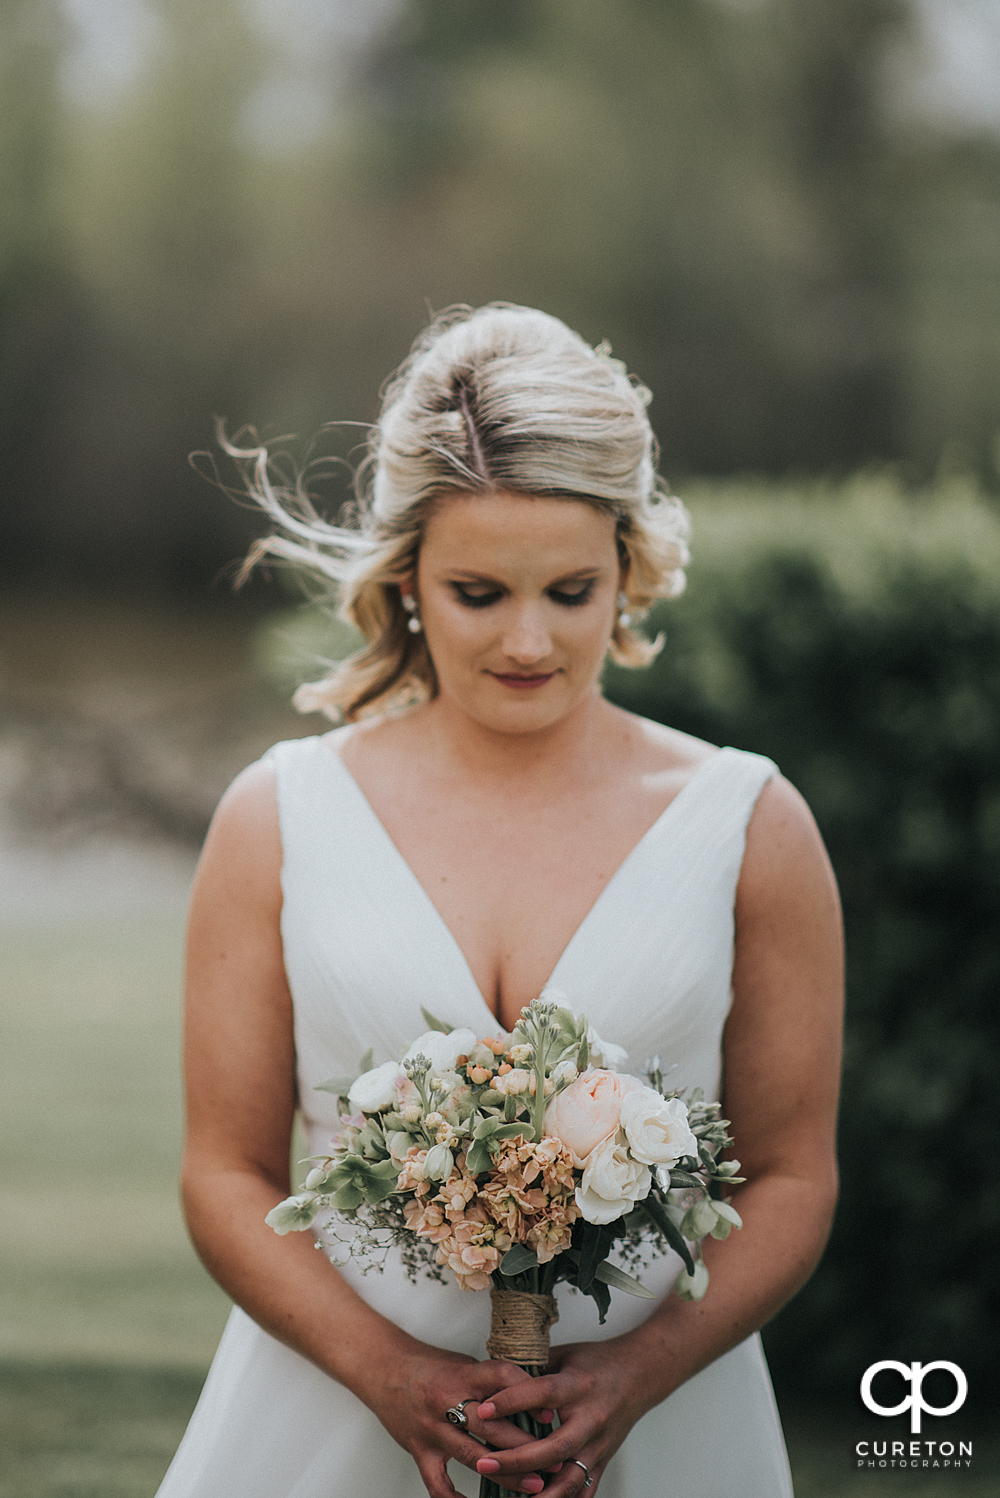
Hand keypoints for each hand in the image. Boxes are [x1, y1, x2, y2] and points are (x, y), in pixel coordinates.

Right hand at [355, 1338, 557, 1497]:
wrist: (383, 1367)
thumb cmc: (428, 1365)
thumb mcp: (463, 1363)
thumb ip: (491, 1381)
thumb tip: (531, 1393)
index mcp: (463, 1374)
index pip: (501, 1379)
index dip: (528, 1396)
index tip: (550, 1414)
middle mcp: (447, 1401)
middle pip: (492, 1425)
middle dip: (526, 1445)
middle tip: (555, 1459)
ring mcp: (432, 1429)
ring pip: (473, 1455)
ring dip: (506, 1473)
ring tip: (533, 1486)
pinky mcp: (419, 1450)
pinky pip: (437, 1482)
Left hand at [473, 1339, 651, 1495]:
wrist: (639, 1374)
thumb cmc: (598, 1362)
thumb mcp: (564, 1355)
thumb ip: (533, 1368)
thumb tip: (496, 1378)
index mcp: (578, 1386)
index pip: (542, 1394)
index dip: (512, 1401)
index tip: (484, 1409)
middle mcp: (590, 1419)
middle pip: (553, 1447)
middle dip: (516, 1459)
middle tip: (485, 1462)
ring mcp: (599, 1445)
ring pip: (569, 1478)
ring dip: (539, 1493)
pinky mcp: (603, 1460)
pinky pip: (583, 1491)